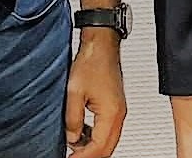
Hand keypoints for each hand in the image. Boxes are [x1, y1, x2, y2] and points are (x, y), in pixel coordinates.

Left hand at [66, 33, 126, 156]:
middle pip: (107, 148)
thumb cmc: (92, 62)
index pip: (99, 147)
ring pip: (108, 141)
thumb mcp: (74, 92)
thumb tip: (72, 138)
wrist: (101, 45)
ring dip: (92, 148)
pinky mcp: (114, 106)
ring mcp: (118, 111)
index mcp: (111, 113)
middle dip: (90, 156)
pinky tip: (82, 136)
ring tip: (74, 150)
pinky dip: (95, 138)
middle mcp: (119, 114)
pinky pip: (107, 131)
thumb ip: (73, 119)